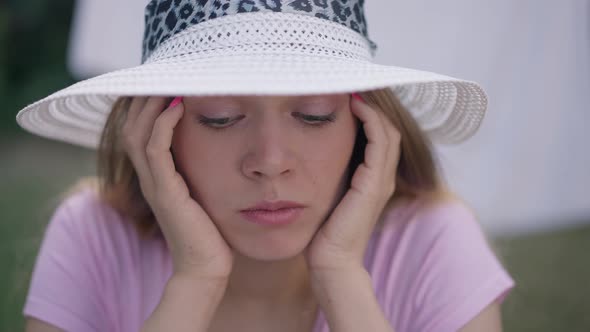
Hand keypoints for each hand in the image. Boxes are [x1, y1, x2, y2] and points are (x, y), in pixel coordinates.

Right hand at [122, 97, 233, 280]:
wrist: (207, 268)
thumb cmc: (210, 232)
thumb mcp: (202, 194)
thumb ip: (198, 173)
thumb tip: (218, 147)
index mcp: (157, 177)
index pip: (139, 132)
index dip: (145, 107)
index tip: (163, 82)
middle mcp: (150, 179)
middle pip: (130, 127)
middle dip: (142, 99)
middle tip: (161, 74)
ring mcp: (155, 185)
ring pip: (138, 134)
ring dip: (151, 105)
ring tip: (168, 82)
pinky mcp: (166, 193)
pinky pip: (156, 150)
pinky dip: (164, 125)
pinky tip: (178, 107)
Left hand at [305, 96, 400, 272]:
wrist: (331, 260)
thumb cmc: (325, 230)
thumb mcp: (328, 194)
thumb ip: (329, 174)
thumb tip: (309, 153)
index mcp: (374, 179)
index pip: (381, 136)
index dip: (369, 114)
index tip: (348, 95)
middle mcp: (382, 177)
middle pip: (388, 129)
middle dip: (373, 105)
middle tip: (353, 85)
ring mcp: (381, 180)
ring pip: (387, 131)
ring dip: (373, 108)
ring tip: (354, 89)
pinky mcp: (373, 184)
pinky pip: (379, 142)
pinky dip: (370, 120)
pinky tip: (353, 107)